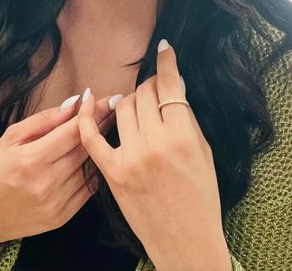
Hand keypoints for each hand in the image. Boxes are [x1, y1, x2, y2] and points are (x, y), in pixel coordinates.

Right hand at [0, 93, 116, 243]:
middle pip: (85, 148)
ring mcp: (57, 203)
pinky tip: (96, 158)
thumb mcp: (11, 137)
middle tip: (112, 109)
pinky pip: (88, 190)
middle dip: (100, 125)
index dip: (90, 113)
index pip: (72, 132)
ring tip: (107, 129)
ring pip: (89, 169)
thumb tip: (72, 105)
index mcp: (32, 159)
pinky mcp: (62, 217)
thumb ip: (43, 120)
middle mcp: (47, 182)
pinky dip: (93, 172)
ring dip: (100, 148)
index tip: (102, 99)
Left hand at [77, 39, 228, 270]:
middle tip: (156, 88)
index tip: (165, 49)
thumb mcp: (203, 152)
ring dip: (131, 100)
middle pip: (146, 94)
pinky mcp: (112, 173)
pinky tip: (88, 101)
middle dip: (152, 85)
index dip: (167, 63)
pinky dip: (88, 117)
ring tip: (138, 104)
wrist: (186, 242)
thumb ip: (186, 119)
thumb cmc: (201, 198)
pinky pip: (92, 137)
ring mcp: (130, 158)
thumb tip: (172, 86)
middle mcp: (155, 143)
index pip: (170, 87)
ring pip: (123, 108)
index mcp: (183, 136)